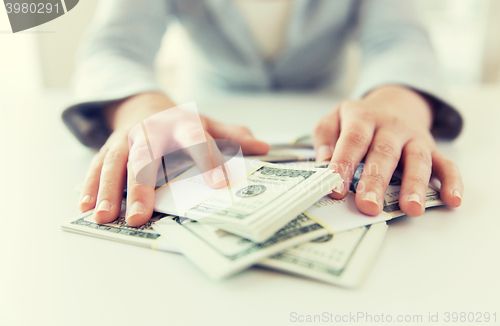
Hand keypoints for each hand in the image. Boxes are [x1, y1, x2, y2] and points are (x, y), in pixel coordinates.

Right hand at [78, 92, 269, 225]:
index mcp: (180, 124)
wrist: (142, 104)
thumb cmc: (179, 123)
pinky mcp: (107, 148)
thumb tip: (263, 147)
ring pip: (114, 163)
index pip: (197, 140)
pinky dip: (89, 186)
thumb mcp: (206, 124)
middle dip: (141, 186)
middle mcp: (149, 131)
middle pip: (145, 157)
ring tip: (106, 217)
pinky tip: (85, 208)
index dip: (208, 159)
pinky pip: (96, 166)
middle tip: (140, 216)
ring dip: (107, 190)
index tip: (219, 184)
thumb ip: (232, 135)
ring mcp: (125, 140)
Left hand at [313, 85, 462, 216]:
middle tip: (368, 206)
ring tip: (411, 209)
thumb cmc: (359, 119)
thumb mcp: (335, 118)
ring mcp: (414, 138)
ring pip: (417, 159)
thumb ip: (325, 136)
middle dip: (376, 181)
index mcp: (364, 117)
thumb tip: (323, 161)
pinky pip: (446, 163)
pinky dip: (452, 181)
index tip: (336, 190)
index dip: (344, 164)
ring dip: (414, 185)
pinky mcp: (433, 150)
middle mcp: (391, 126)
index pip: (353, 140)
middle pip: (384, 153)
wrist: (395, 103)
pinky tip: (452, 200)